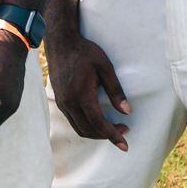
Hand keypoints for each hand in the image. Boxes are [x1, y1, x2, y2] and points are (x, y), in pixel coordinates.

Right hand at [44, 24, 129, 150]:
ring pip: (79, 128)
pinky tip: (97, 120)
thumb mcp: (105, 67)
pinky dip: (87, 126)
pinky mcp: (60, 101)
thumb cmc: (84, 52)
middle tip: (124, 130)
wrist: (61, 43)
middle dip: (107, 135)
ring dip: (96, 133)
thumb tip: (127, 112)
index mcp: (81, 94)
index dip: (113, 136)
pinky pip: (73, 121)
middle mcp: (69, 102)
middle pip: (88, 130)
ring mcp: (62, 102)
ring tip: (112, 127)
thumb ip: (116, 90)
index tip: (125, 144)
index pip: (98, 123)